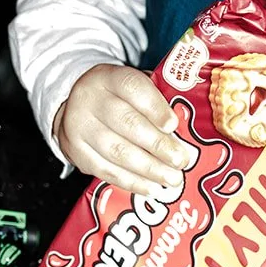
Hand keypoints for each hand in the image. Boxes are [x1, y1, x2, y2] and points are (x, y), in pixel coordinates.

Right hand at [55, 65, 193, 196]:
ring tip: (172, 179)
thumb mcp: (134, 89)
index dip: (154, 107)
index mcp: (108, 77)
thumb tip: (190, 130)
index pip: (132, 87)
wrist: (77, 108)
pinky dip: (132, 182)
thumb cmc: (119, 99)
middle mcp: (89, 99)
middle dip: (157, 145)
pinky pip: (106, 170)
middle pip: (125, 122)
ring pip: (116, 150)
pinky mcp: (76, 152)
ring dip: (148, 168)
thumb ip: (158, 102)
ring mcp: (78, 126)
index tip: (173, 125)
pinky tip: (152, 189)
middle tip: (181, 160)